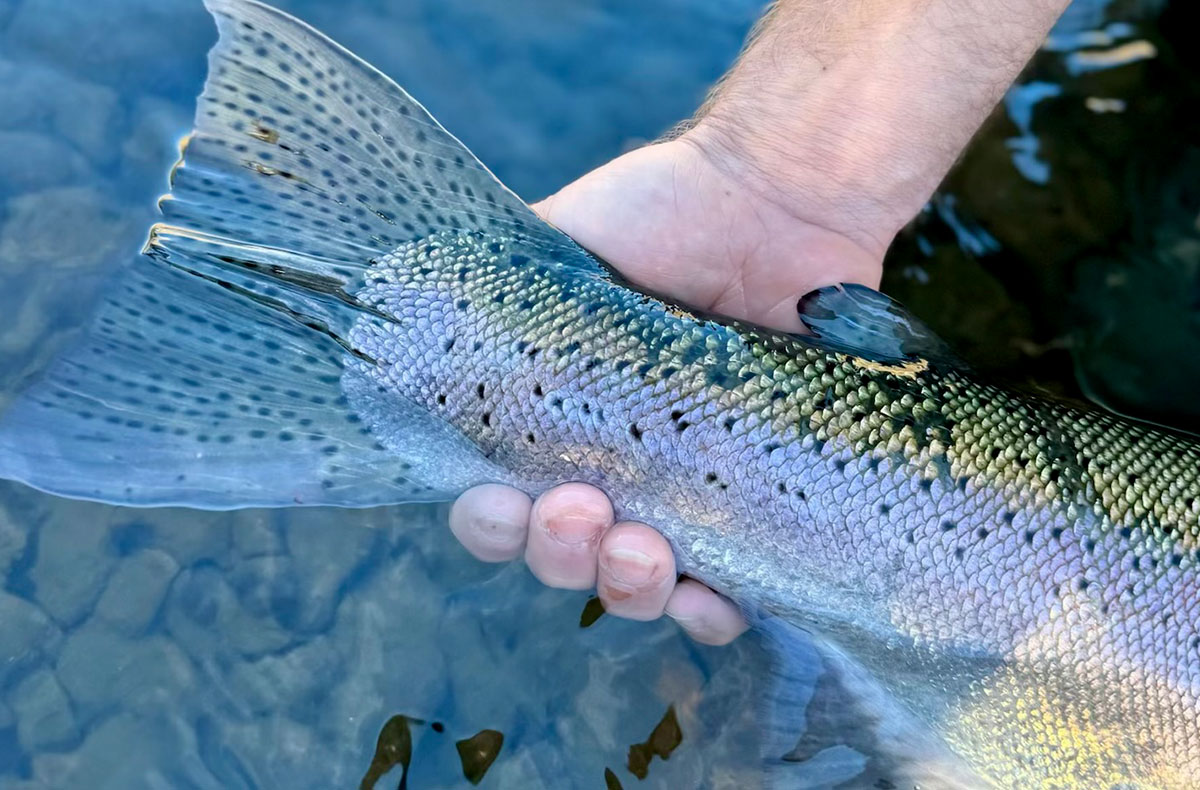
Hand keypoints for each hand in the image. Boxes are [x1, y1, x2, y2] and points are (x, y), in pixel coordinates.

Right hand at [449, 134, 885, 644]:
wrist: (775, 198)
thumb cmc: (662, 213)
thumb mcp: (555, 248)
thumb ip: (487, 301)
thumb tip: (409, 328)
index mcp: (554, 421)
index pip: (499, 505)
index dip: (490, 525)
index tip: (501, 499)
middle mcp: (613, 466)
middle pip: (563, 557)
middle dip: (558, 553)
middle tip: (582, 507)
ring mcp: (687, 490)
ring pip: (637, 584)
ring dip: (625, 587)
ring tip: (643, 548)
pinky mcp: (759, 503)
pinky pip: (732, 591)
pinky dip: (710, 613)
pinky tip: (706, 597)